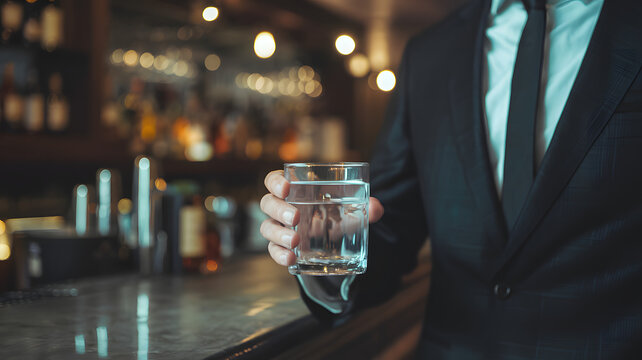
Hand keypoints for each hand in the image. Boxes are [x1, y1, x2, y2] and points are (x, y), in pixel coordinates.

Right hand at [260, 170, 383, 266]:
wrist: (336, 239)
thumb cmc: (337, 213)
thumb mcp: (351, 209)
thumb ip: (365, 207)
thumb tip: (376, 208)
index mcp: (293, 189)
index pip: (274, 180)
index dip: (276, 182)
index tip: (287, 187)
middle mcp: (281, 206)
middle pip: (268, 203)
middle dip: (279, 209)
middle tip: (296, 217)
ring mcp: (279, 228)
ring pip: (267, 227)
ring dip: (279, 234)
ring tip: (296, 241)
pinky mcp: (281, 247)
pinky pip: (273, 250)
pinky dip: (279, 255)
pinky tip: (290, 259)